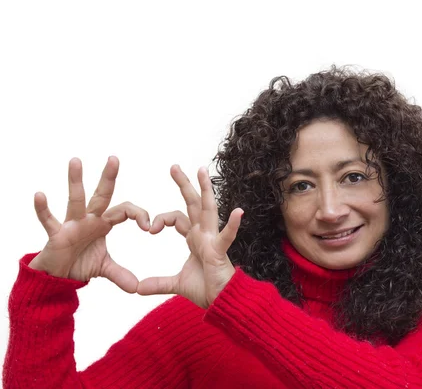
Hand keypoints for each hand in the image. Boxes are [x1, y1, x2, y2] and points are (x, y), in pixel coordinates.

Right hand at [29, 157, 149, 292]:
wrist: (57, 276)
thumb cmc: (79, 263)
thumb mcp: (104, 268)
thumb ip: (121, 274)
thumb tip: (137, 288)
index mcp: (103, 223)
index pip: (125, 211)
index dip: (139, 215)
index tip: (149, 227)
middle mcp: (89, 219)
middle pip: (101, 195)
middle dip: (108, 178)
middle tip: (115, 159)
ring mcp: (71, 224)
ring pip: (75, 199)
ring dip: (76, 181)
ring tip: (76, 161)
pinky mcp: (56, 235)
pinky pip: (49, 220)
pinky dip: (43, 209)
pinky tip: (40, 195)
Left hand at [137, 165, 242, 307]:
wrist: (221, 301)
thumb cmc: (206, 289)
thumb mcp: (176, 284)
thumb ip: (158, 283)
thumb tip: (138, 288)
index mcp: (195, 239)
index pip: (177, 218)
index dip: (163, 219)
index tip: (151, 228)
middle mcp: (204, 234)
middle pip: (193, 204)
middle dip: (184, 184)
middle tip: (173, 166)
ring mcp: (213, 240)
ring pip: (209, 210)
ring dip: (206, 190)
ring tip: (202, 171)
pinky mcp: (220, 251)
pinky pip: (227, 236)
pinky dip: (233, 225)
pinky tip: (238, 212)